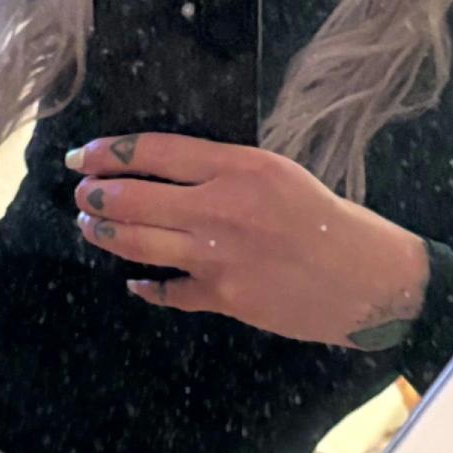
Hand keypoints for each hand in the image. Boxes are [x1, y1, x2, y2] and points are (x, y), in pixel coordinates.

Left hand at [66, 133, 431, 350]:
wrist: (370, 281)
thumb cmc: (331, 219)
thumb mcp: (280, 173)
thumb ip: (224, 170)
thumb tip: (166, 171)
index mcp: (240, 168)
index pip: (155, 153)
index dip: (109, 153)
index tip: (82, 155)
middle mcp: (222, 209)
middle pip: (135, 199)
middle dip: (96, 196)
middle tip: (81, 193)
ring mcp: (218, 257)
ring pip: (139, 244)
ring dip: (106, 235)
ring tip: (90, 226)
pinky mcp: (224, 299)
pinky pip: (170, 292)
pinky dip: (147, 286)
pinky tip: (136, 282)